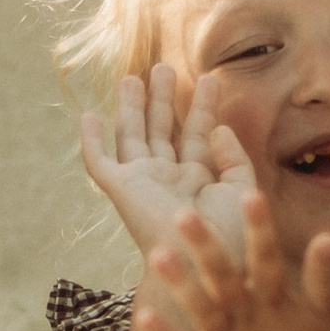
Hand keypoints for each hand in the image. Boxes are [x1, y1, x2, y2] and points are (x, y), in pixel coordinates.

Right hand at [78, 63, 254, 272]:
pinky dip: (91, 141)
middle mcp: (168, 179)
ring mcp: (142, 183)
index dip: (203, 107)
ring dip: (132, 107)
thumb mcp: (242, 190)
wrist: (203, 263)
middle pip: (160, 130)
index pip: (197, 136)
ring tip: (135, 75)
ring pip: (132, 136)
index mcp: (198, 181)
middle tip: (164, 67)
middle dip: (162, 99)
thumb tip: (218, 128)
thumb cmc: (229, 237)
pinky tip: (88, 116)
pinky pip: (99, 163)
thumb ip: (234, 157)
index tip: (212, 80)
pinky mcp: (121, 190)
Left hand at [136, 189, 329, 330]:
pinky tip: (142, 315)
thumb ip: (322, 275)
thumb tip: (329, 235)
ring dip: (180, 285)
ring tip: (156, 255)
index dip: (260, 228)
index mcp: (275, 302)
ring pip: (202, 311)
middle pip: (225, 278)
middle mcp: (249, 319)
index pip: (267, 258)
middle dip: (205, 247)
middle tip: (182, 214)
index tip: (248, 194)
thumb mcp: (325, 314)